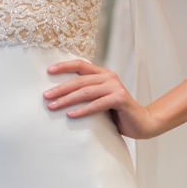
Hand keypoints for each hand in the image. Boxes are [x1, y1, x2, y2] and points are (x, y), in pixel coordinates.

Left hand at [43, 60, 161, 139]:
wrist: (141, 122)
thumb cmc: (116, 112)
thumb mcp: (99, 98)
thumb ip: (86, 93)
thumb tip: (58, 95)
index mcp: (102, 74)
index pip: (80, 65)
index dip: (64, 66)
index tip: (48, 71)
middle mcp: (109, 77)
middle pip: (79, 80)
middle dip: (60, 88)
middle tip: (45, 96)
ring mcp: (115, 87)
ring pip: (86, 92)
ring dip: (67, 100)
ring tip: (52, 106)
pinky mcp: (120, 99)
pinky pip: (97, 104)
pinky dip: (83, 110)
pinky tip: (70, 115)